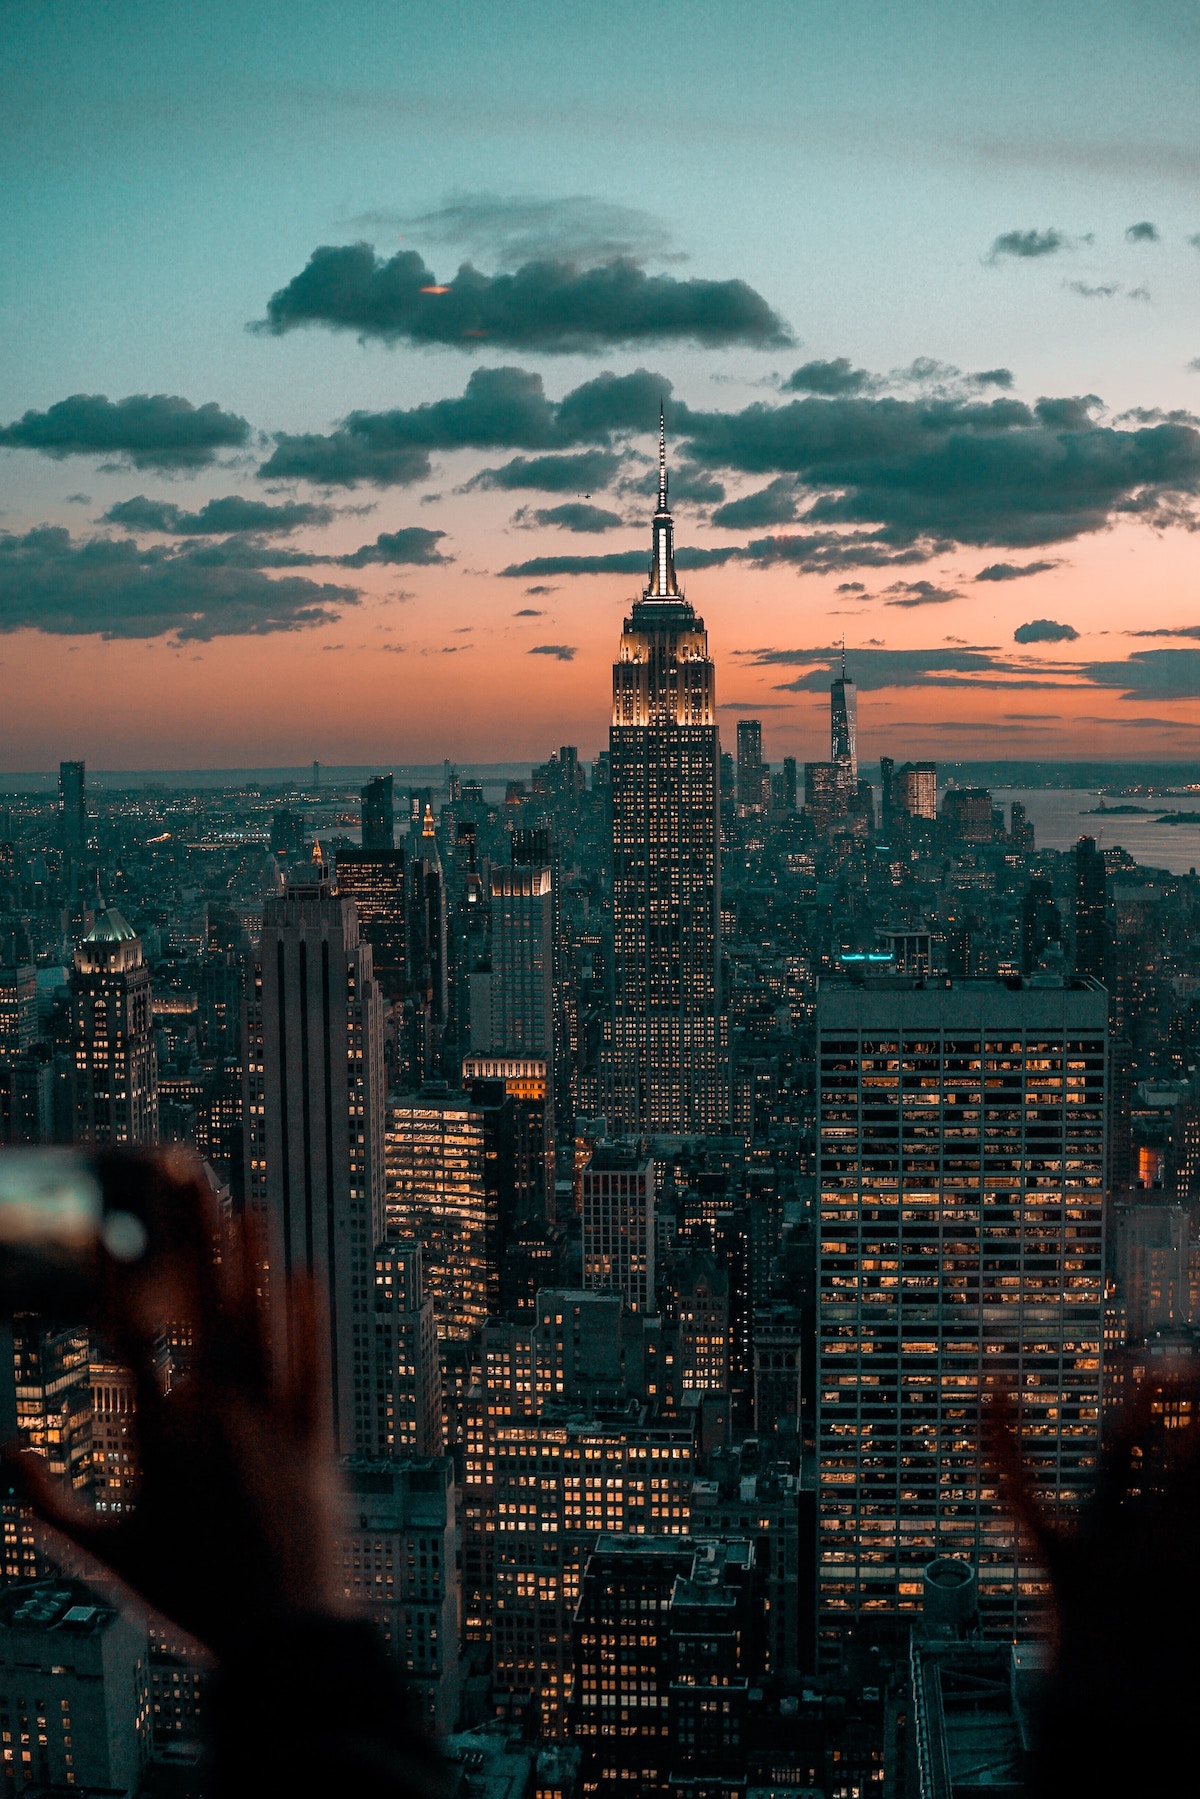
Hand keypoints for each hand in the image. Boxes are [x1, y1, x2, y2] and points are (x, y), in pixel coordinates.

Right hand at [6, 1150, 345, 1658]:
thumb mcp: (106, 1557)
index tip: (105, 1227)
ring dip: (252, 1263)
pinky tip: (304, 1273)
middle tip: (186, 1181)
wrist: (280, 1639)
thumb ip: (48, 1505)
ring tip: (246, 1208)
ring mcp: (272, 1424)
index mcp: (162, 1442)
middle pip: (202, 1310)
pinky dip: (308, 1317)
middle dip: (192, 1240)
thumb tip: (4, 1451)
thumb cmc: (189, 1599)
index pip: (130, 1341)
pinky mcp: (317, 1436)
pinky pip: (311, 1364)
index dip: (117, 1279)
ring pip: (260, 1325)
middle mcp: (218, 1420)